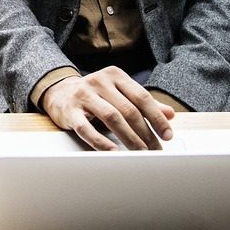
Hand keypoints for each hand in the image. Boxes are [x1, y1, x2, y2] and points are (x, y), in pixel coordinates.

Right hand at [39, 67, 175, 150]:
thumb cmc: (95, 95)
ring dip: (129, 139)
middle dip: (145, 133)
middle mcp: (99, 82)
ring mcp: (83, 95)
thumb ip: (143, 103)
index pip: (141, 97)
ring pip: (111, 118)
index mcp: (115, 76)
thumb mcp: (119, 94)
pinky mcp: (70, 111)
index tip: (168, 135)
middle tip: (155, 151)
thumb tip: (170, 114)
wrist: (59, 92)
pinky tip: (113, 152)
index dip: (157, 118)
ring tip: (140, 154)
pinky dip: (101, 142)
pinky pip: (87, 129)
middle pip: (128, 110)